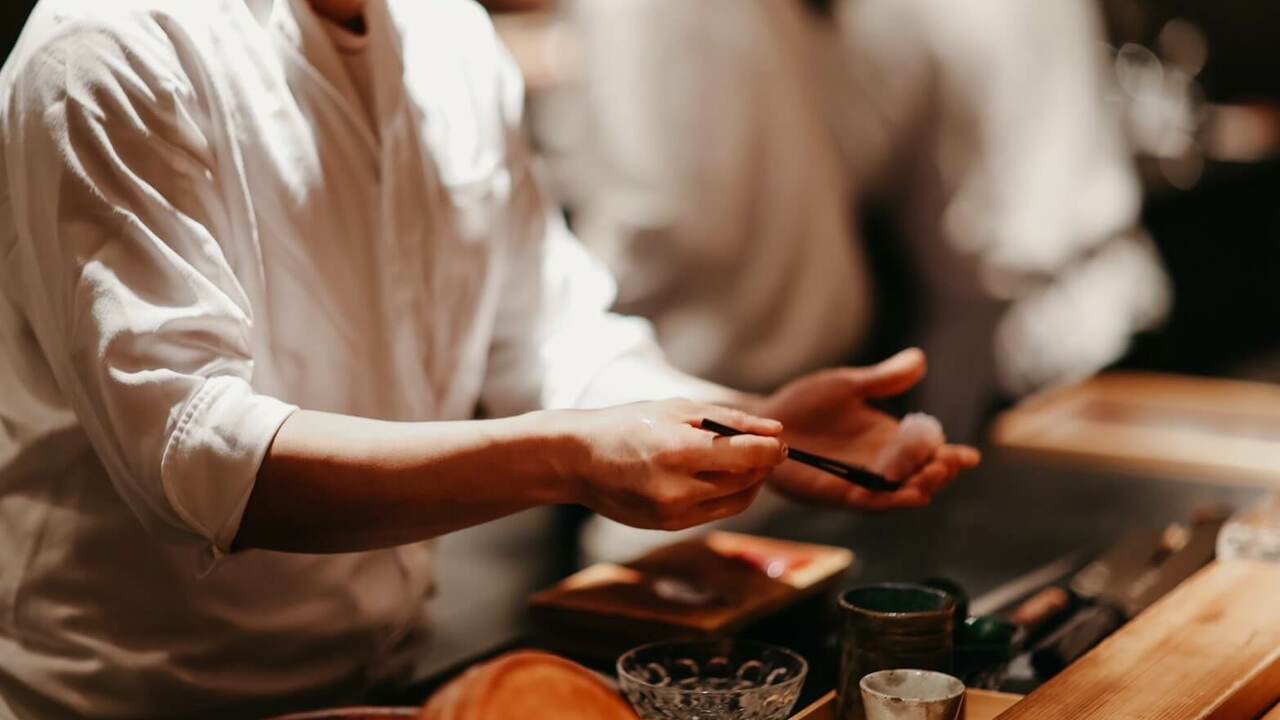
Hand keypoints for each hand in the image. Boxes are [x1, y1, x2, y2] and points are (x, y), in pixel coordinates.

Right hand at [563, 400, 786, 529]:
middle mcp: (678, 488)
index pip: (748, 456)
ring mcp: (673, 512)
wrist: (579, 460)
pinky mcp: (669, 526)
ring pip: (736, 501)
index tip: (781, 441)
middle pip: (747, 480)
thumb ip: (730, 420)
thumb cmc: (629, 424)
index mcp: (679, 451)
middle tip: (767, 448)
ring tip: (744, 461)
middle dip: (764, 465)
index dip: (773, 449)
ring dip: (750, 482)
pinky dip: (727, 494)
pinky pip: (715, 512)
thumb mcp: (677, 410)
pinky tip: (719, 476)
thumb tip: (775, 431)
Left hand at [757, 349, 979, 510]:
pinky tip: (897, 494)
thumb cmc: (806, 403)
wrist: (766, 419)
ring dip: (915, 490)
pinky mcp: (834, 492)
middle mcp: (879, 464)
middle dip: (937, 474)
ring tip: (929, 482)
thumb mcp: (848, 386)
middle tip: (946, 464)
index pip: (929, 453)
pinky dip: (883, 499)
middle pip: (920, 478)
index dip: (951, 457)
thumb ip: (884, 379)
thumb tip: (920, 359)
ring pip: (896, 494)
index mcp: (889, 440)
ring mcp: (858, 481)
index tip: (970, 456)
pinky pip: (864, 501)